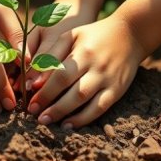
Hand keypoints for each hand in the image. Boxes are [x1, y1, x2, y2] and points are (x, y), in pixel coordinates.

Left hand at [27, 16, 145, 127]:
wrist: (130, 35)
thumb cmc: (94, 35)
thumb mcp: (72, 36)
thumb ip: (52, 54)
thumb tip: (34, 79)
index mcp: (83, 52)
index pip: (60, 73)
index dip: (44, 89)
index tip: (30, 99)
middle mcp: (96, 66)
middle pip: (71, 89)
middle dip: (51, 104)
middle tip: (34, 114)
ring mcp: (108, 79)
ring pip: (84, 100)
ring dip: (64, 113)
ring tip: (46, 121)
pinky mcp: (117, 90)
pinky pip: (100, 108)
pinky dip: (84, 119)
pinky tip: (69, 125)